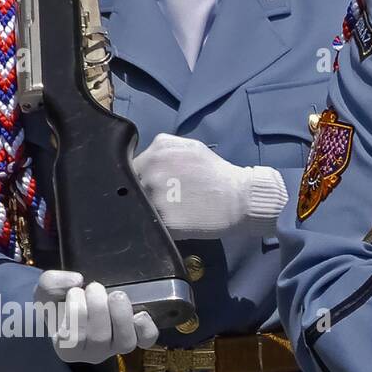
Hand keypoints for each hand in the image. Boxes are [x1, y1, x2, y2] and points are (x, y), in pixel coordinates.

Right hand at [34, 271, 157, 364]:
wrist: (79, 301)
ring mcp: (117, 346)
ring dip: (121, 316)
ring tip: (115, 295)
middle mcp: (93, 352)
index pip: (72, 340)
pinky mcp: (137, 337)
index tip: (75, 291)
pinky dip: (146, 327)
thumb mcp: (47, 291)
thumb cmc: (61, 302)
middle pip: (99, 339)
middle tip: (94, 287)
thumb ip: (51, 283)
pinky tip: (139, 313)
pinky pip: (147, 339)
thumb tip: (75, 280)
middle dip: (97, 309)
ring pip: (124, 342)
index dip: (75, 313)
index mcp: (67, 347)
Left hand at [132, 133, 287, 239]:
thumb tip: (139, 161)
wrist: (239, 199)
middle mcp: (151, 172)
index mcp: (157, 152)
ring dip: (150, 208)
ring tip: (173, 208)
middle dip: (144, 191)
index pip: (132, 166)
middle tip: (166, 197)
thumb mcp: (190, 147)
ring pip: (139, 205)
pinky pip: (151, 223)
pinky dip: (159, 223)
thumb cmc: (216, 173)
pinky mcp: (163, 220)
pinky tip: (176, 219)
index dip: (140, 176)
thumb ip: (162, 149)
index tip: (155, 184)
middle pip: (133, 185)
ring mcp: (155, 197)